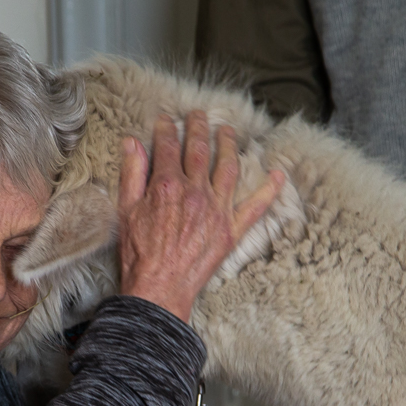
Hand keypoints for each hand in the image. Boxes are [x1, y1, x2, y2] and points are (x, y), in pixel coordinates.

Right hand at [117, 110, 284, 321]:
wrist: (159, 289)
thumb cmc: (139, 255)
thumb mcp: (126, 211)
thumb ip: (132, 174)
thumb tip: (131, 142)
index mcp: (167, 185)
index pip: (167, 146)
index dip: (166, 129)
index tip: (167, 120)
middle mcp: (195, 192)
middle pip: (199, 150)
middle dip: (198, 128)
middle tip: (199, 115)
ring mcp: (217, 210)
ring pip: (227, 167)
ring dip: (228, 145)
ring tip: (228, 132)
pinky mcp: (231, 230)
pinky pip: (256, 207)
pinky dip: (269, 190)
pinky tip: (278, 175)